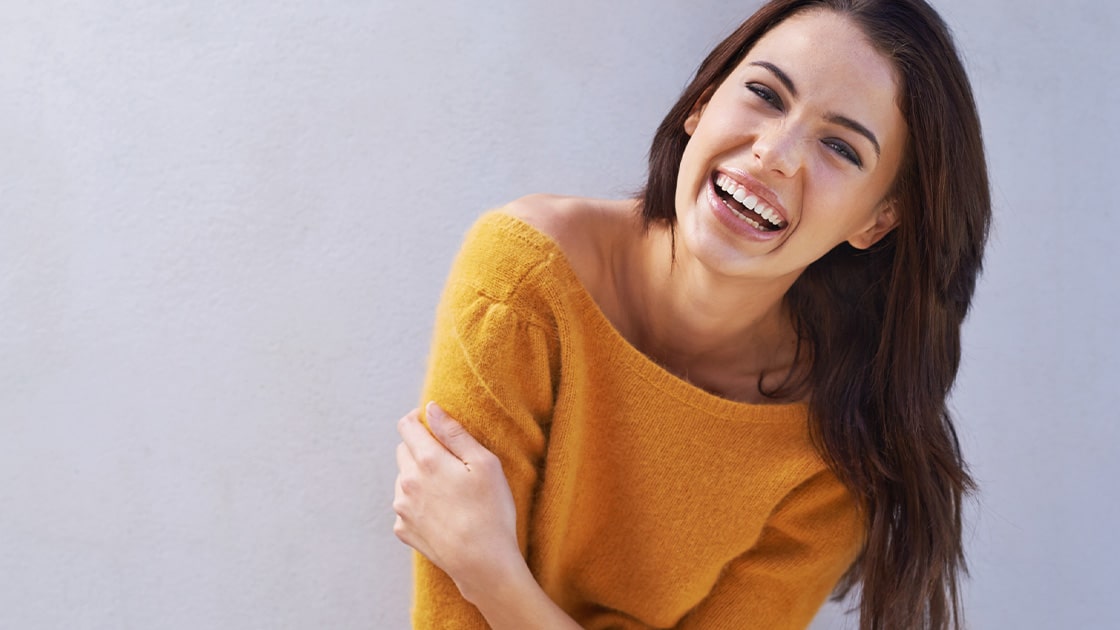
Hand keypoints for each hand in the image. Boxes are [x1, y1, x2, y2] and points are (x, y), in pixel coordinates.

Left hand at [393, 402, 521, 602]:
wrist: (482, 564)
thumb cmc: (490, 511)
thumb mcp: (484, 463)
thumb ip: (454, 433)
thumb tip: (431, 409)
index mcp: (427, 460)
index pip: (406, 426)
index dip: (417, 419)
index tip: (431, 423)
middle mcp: (406, 482)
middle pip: (403, 451)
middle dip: (420, 448)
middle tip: (449, 461)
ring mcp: (402, 508)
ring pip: (403, 479)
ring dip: (418, 476)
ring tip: (449, 491)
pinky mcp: (404, 530)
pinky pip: (406, 506)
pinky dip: (419, 503)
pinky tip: (442, 512)